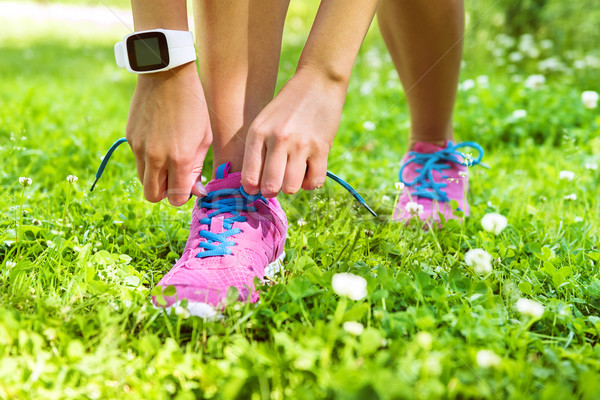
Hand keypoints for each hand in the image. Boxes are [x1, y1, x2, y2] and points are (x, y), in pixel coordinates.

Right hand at [126, 63, 211, 205]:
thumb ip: (197, 168)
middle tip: (176, 179)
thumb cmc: (193, 106)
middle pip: (153, 196)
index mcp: (179, 158)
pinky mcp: (129, 137)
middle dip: (165, 194)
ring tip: (168, 161)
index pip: (176, 198)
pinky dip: (147, 160)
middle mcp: (156, 157)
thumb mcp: (203, 137)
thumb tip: (196, 191)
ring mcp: (139, 148)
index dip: (183, 196)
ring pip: (142, 180)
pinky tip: (159, 142)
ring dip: (155, 178)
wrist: (166, 75)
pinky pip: (137, 160)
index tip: (189, 186)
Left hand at [241, 68, 347, 196]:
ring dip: (292, 186)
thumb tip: (255, 185)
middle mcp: (277, 139)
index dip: (252, 189)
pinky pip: (314, 182)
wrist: (318, 82)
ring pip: (291, 187)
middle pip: (270, 186)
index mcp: (258, 132)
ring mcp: (300, 144)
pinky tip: (309, 171)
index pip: (249, 176)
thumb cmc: (288, 105)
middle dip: (271, 191)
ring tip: (293, 174)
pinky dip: (311, 183)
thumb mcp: (264, 121)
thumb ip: (257, 149)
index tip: (256, 189)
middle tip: (275, 184)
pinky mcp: (321, 148)